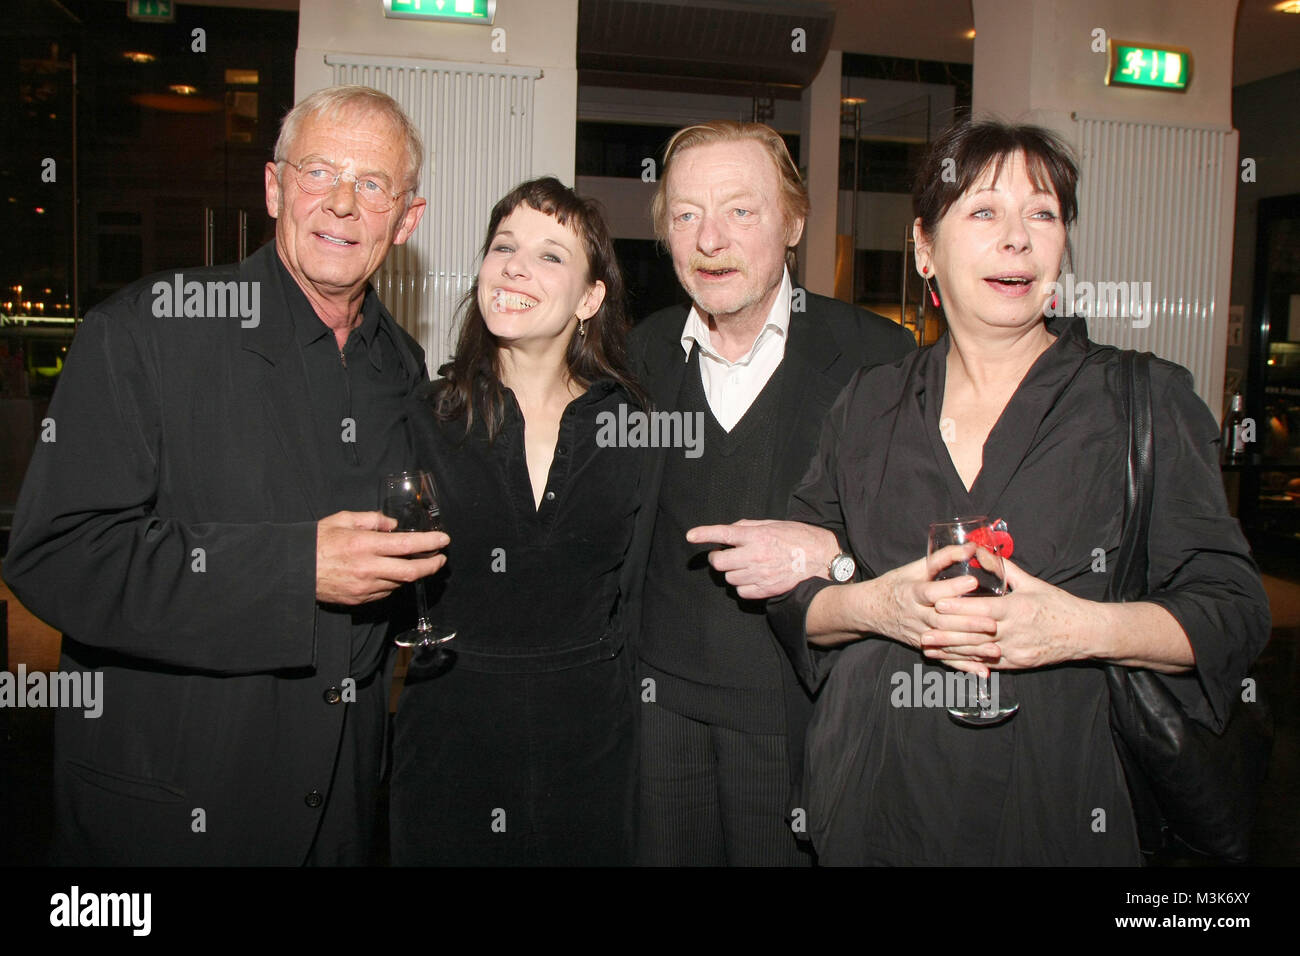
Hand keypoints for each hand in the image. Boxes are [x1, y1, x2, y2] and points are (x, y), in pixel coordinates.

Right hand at [316, 510, 448, 604]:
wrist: (294, 570)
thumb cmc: (317, 541)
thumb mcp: (343, 519)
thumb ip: (372, 520)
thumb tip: (393, 525)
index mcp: (365, 544)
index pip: (407, 544)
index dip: (429, 543)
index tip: (443, 540)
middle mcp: (368, 568)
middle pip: (411, 571)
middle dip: (431, 565)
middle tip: (440, 559)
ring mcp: (365, 587)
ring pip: (399, 583)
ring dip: (411, 574)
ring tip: (417, 563)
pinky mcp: (359, 599)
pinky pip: (385, 592)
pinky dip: (393, 582)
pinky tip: (392, 573)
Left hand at [686, 519, 837, 599]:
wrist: (822, 560)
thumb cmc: (800, 539)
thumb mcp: (775, 524)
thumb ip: (750, 526)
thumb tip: (731, 529)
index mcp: (757, 536)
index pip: (724, 533)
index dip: (704, 534)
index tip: (691, 536)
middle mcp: (755, 555)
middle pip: (719, 561)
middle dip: (719, 558)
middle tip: (726, 554)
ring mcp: (759, 575)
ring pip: (728, 578)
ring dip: (732, 572)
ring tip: (746, 566)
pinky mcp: (765, 590)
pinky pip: (740, 591)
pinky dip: (742, 586)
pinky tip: (753, 578)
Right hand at [852, 543, 995, 669]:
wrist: (870, 609)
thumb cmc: (896, 584)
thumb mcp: (915, 568)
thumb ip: (943, 557)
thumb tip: (970, 546)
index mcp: (910, 592)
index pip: (931, 591)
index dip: (951, 587)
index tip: (973, 581)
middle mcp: (914, 615)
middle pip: (941, 621)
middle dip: (968, 623)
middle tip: (992, 623)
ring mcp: (918, 634)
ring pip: (945, 643)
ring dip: (971, 648)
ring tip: (995, 649)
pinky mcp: (923, 647)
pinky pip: (945, 658)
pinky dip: (964, 667)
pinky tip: (982, 671)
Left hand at [923, 555, 1095, 674]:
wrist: (1085, 633)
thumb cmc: (1058, 604)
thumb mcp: (1032, 583)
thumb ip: (1002, 567)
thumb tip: (978, 549)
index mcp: (1017, 609)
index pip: (982, 610)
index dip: (959, 608)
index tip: (937, 604)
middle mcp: (1014, 632)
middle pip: (974, 634)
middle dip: (946, 634)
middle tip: (922, 631)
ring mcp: (1015, 651)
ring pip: (977, 652)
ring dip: (951, 651)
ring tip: (928, 648)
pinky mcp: (1017, 664)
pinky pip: (987, 664)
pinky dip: (967, 662)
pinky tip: (949, 660)